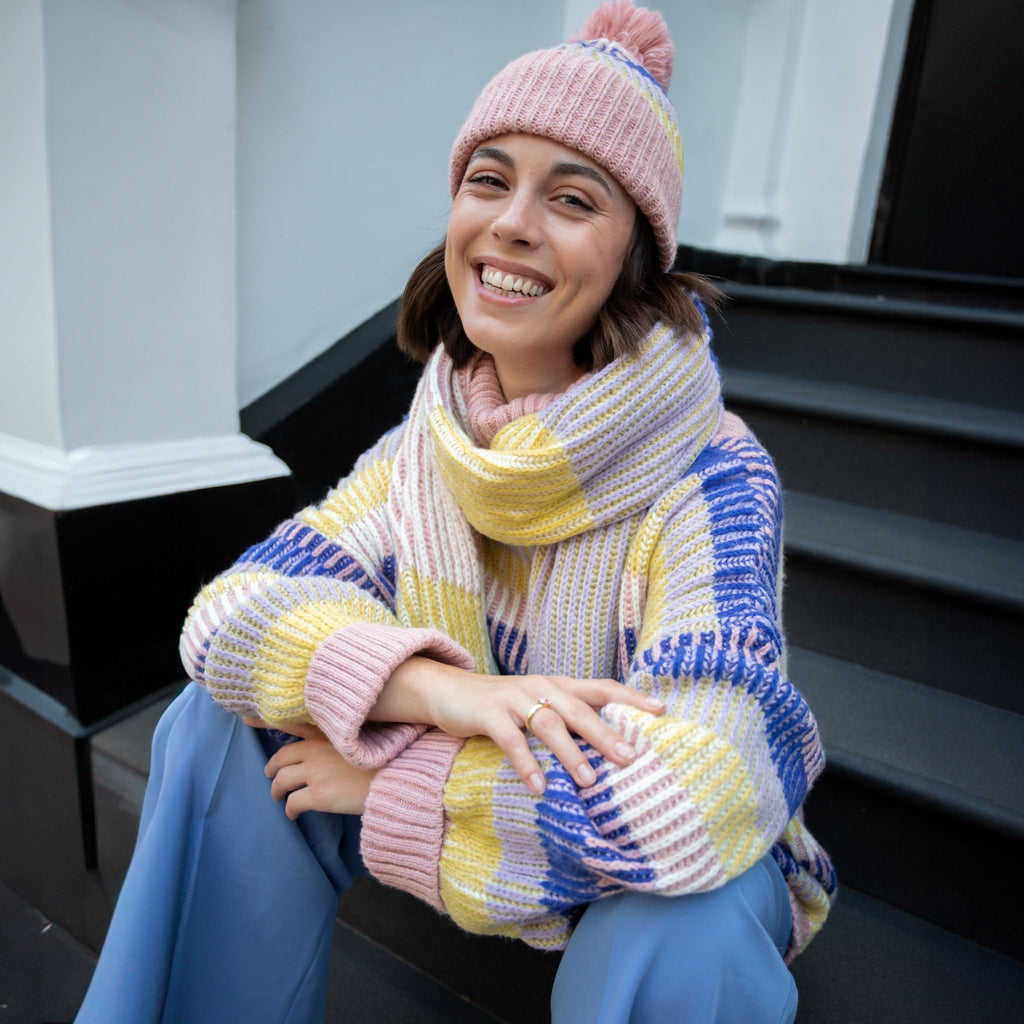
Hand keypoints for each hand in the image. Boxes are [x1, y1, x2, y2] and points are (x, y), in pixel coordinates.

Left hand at [255, 721, 376, 818]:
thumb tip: (337, 745)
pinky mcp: (317, 795)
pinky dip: (290, 810)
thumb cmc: (388, 757)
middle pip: (281, 757)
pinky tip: (293, 815)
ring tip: (278, 796)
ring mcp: (315, 772)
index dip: (264, 721)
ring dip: (277, 790)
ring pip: (282, 781)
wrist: (396, 778)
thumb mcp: (365, 736)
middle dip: (273, 767)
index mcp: (327, 732)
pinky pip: (293, 803)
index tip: (245, 718)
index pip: (291, 723)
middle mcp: (316, 749)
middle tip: (271, 774)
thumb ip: (345, 737)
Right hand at [378, 659, 665, 793]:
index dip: (631, 696)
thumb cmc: (502, 705)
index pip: (601, 687)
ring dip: (570, 753)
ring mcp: (514, 698)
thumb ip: (567, 719)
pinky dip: (526, 763)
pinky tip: (538, 786)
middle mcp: (542, 687)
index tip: (661, 711)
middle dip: (606, 733)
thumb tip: (608, 749)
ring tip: (588, 781)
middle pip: (580, 709)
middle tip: (630, 758)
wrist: (448, 690)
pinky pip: (511, 740)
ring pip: (549, 724)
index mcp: (559, 685)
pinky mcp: (489, 713)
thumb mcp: (538, 706)